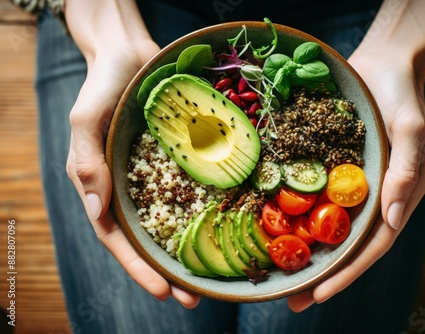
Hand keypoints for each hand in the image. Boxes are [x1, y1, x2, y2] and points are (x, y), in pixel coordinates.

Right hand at [65, 39, 200, 307]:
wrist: (130, 54)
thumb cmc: (102, 86)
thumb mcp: (85, 120)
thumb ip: (87, 162)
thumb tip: (99, 211)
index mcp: (104, 187)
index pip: (118, 239)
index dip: (140, 268)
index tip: (166, 292)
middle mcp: (130, 189)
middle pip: (148, 240)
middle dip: (170, 271)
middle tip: (198, 298)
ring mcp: (156, 176)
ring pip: (174, 221)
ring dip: (192, 248)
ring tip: (218, 275)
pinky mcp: (178, 161)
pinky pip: (193, 189)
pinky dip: (206, 210)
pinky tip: (229, 224)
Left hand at [287, 0, 424, 311]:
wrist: (382, 63)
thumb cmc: (401, 94)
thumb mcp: (411, 129)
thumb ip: (406, 172)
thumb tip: (390, 219)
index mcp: (395, 196)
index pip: (371, 246)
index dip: (346, 273)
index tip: (318, 294)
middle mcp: (370, 197)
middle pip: (345, 244)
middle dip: (320, 274)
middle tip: (290, 300)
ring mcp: (348, 184)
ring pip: (325, 226)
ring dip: (303, 251)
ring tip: (275, 274)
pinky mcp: (329, 167)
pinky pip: (311, 195)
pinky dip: (294, 215)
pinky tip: (271, 226)